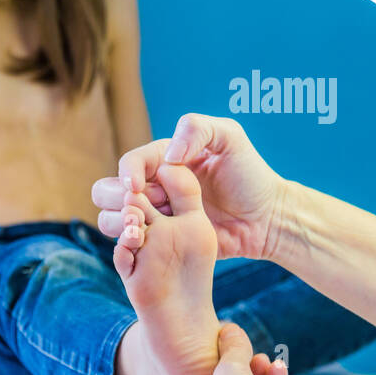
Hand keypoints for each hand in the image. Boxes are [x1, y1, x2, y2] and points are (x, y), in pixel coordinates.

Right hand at [92, 114, 288, 260]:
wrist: (266, 218)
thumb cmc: (250, 175)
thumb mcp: (230, 138)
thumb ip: (198, 130)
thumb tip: (167, 156)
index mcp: (165, 159)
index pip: (132, 162)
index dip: (127, 172)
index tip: (135, 186)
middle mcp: (155, 186)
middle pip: (109, 189)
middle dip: (116, 197)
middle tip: (143, 207)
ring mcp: (158, 216)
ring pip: (112, 217)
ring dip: (120, 221)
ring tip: (145, 227)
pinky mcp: (163, 243)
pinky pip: (132, 244)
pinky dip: (131, 243)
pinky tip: (151, 243)